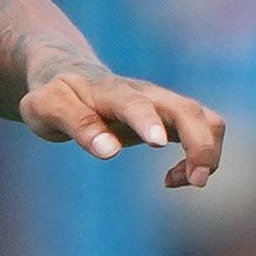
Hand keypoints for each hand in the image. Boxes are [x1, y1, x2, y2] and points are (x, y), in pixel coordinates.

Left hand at [19, 63, 225, 189]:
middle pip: (187, 110)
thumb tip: (108, 151)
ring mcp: (162, 103)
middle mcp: (145, 93)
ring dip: (207, 152)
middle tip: (195, 181)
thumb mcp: (47, 108)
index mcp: (110, 91)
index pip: (134, 103)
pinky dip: (200, 156)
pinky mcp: (169, 117)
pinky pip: (203, 131)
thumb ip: (76, 125)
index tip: (157, 144)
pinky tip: (172, 178)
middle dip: (200, 144)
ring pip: (205, 119)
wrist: (67, 74)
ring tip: (180, 181)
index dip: (148, 121)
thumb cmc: (54, 95)